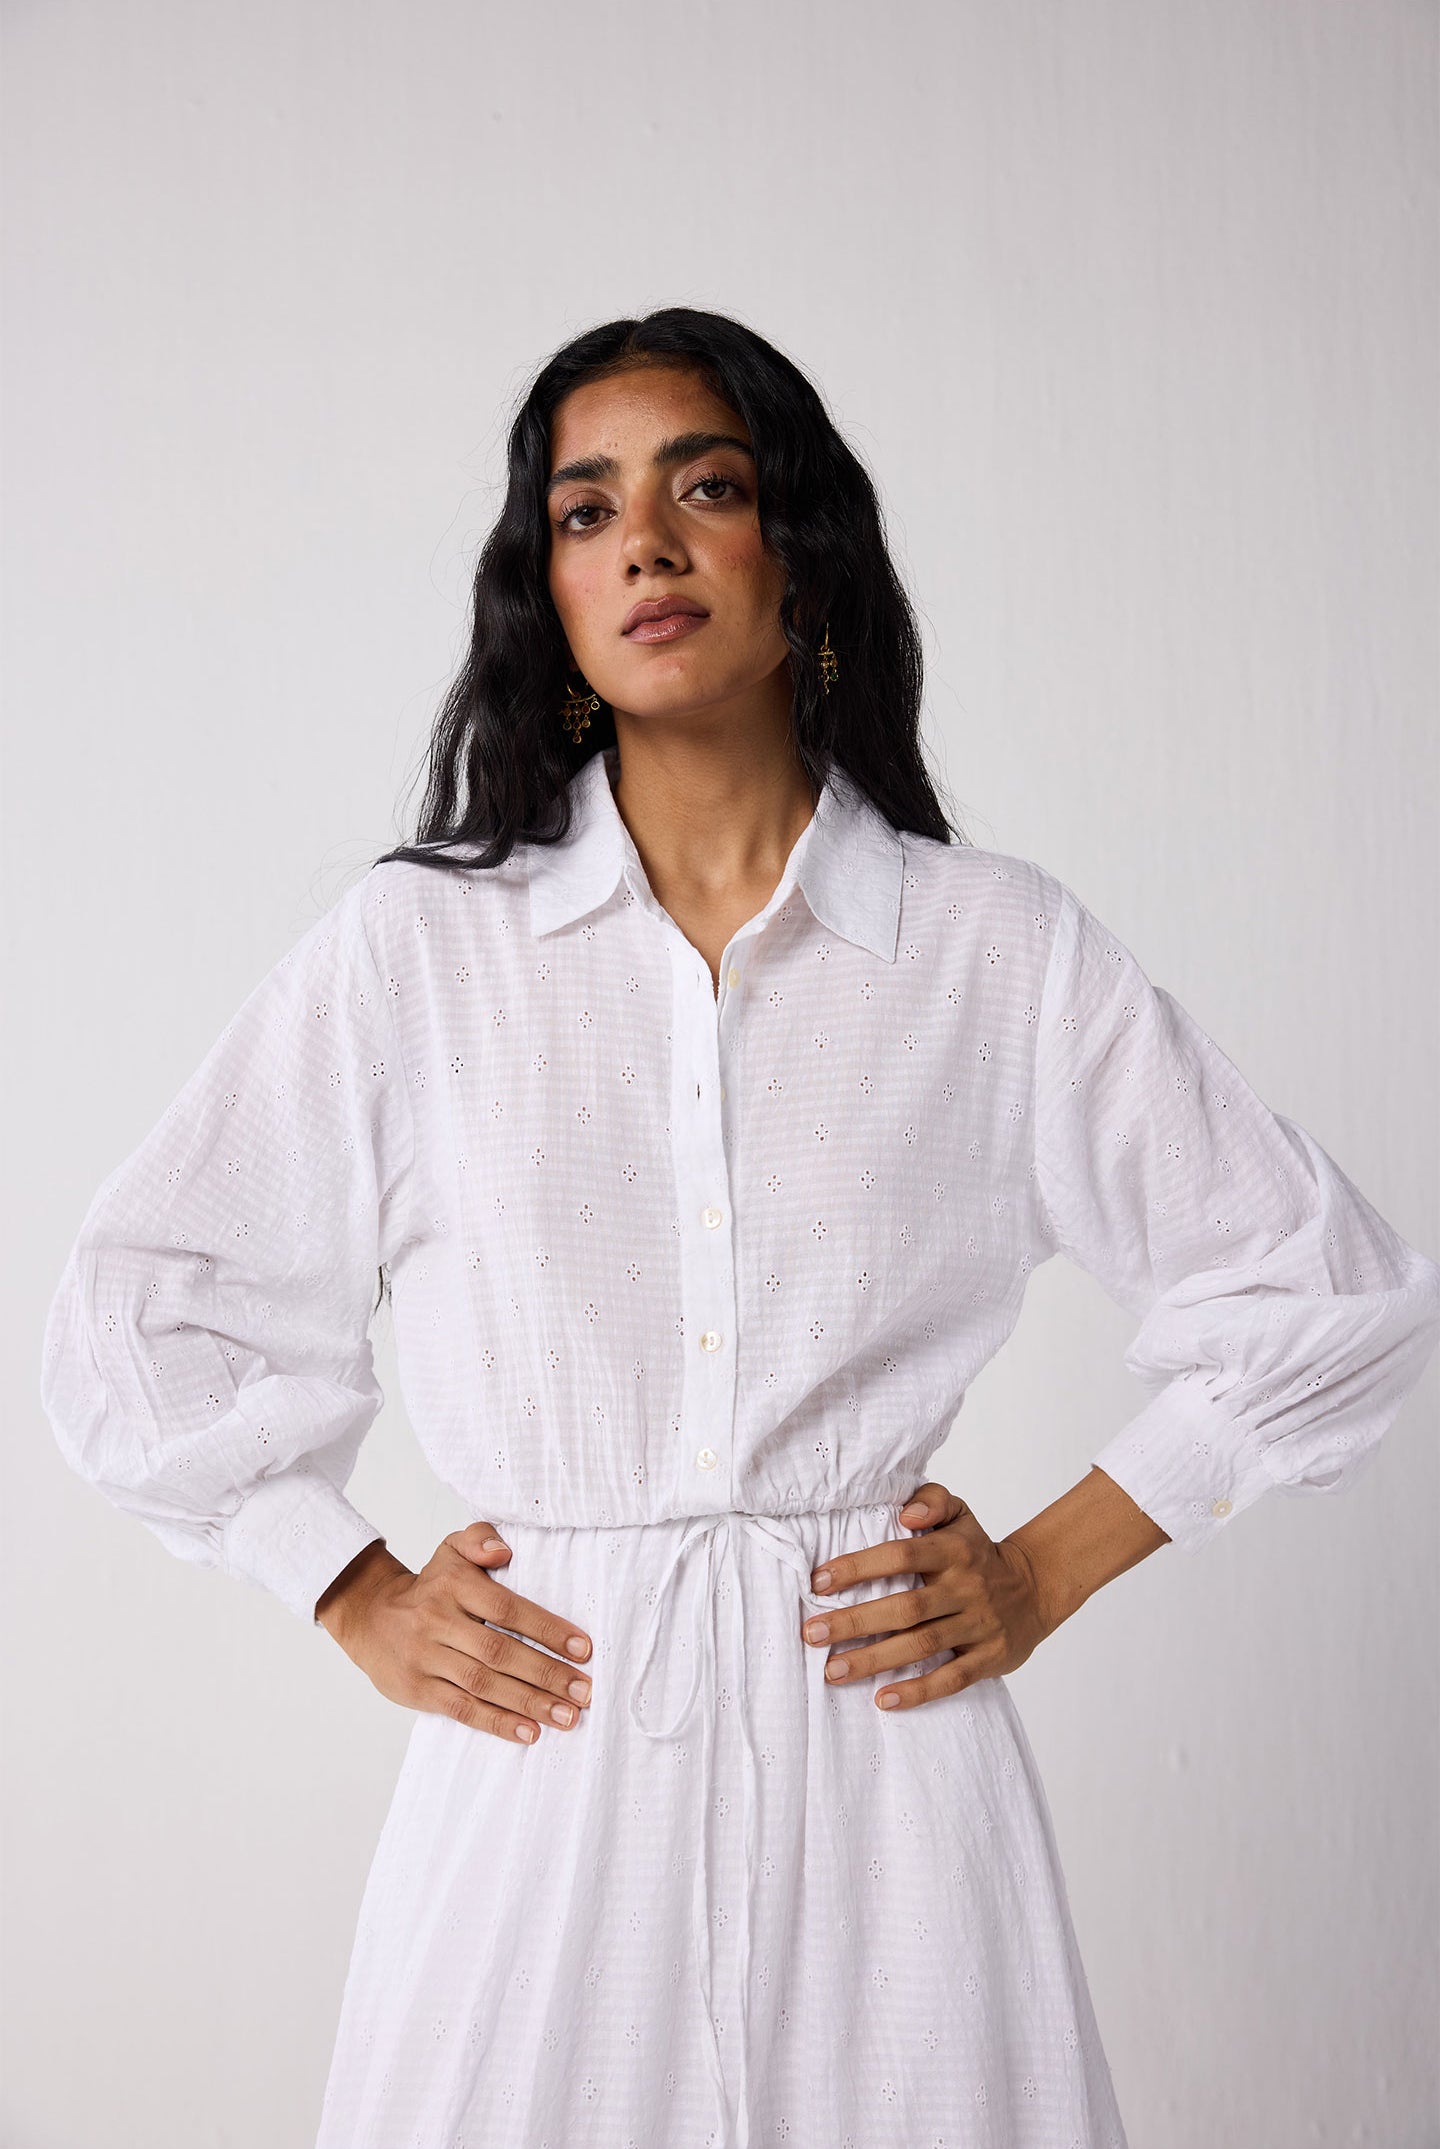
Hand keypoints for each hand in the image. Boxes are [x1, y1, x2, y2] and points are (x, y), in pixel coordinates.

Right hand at [314, 1522, 594, 1744]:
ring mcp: (425, 1658)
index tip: (582, 1649)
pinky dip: (497, 1722)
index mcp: (454, 1585)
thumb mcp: (450, 1549)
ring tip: (567, 1717)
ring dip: (529, 1703)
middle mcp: (437, 1621)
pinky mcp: (416, 1689)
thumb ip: (479, 1539)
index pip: (507, 1608)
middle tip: (584, 1692)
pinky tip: (528, 1732)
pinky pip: (461, 1709)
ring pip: (483, 1684)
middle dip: (547, 1674)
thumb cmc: (428, 1586)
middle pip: (499, 1652)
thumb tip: (504, 1551)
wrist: (368, 1617)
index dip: (547, 1629)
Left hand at [800, 1481, 1051, 1710]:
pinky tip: (883, 1700)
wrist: (1036, 1589)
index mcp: (953, 1551)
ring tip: (833, 1671)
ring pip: (922, 1645)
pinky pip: (951, 1678)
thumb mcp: (961, 1515)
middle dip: (854, 1622)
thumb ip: (932, 1500)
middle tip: (811, 1633)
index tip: (819, 1582)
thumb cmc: (979, 1552)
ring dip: (875, 1660)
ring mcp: (978, 1625)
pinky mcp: (989, 1658)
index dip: (859, 1567)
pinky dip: (918, 1692)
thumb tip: (905, 1511)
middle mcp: (965, 1588)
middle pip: (905, 1607)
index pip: (901, 1554)